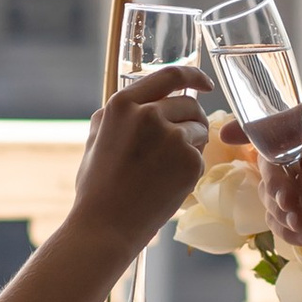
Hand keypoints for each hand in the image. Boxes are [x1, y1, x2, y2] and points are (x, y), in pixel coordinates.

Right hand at [73, 62, 212, 253]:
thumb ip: (119, 114)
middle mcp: (149, 114)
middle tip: (180, 142)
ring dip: (192, 144)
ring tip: (166, 167)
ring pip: (199, 129)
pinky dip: (191, 168)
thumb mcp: (96, 138)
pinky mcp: (189, 161)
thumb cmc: (97, 186)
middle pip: (189, 104)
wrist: (106, 226)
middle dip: (190, 119)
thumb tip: (142, 100)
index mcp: (123, 104)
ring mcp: (172, 137)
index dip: (194, 76)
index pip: (170, 75)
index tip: (205, 83)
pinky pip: (200, 156)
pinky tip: (168, 183)